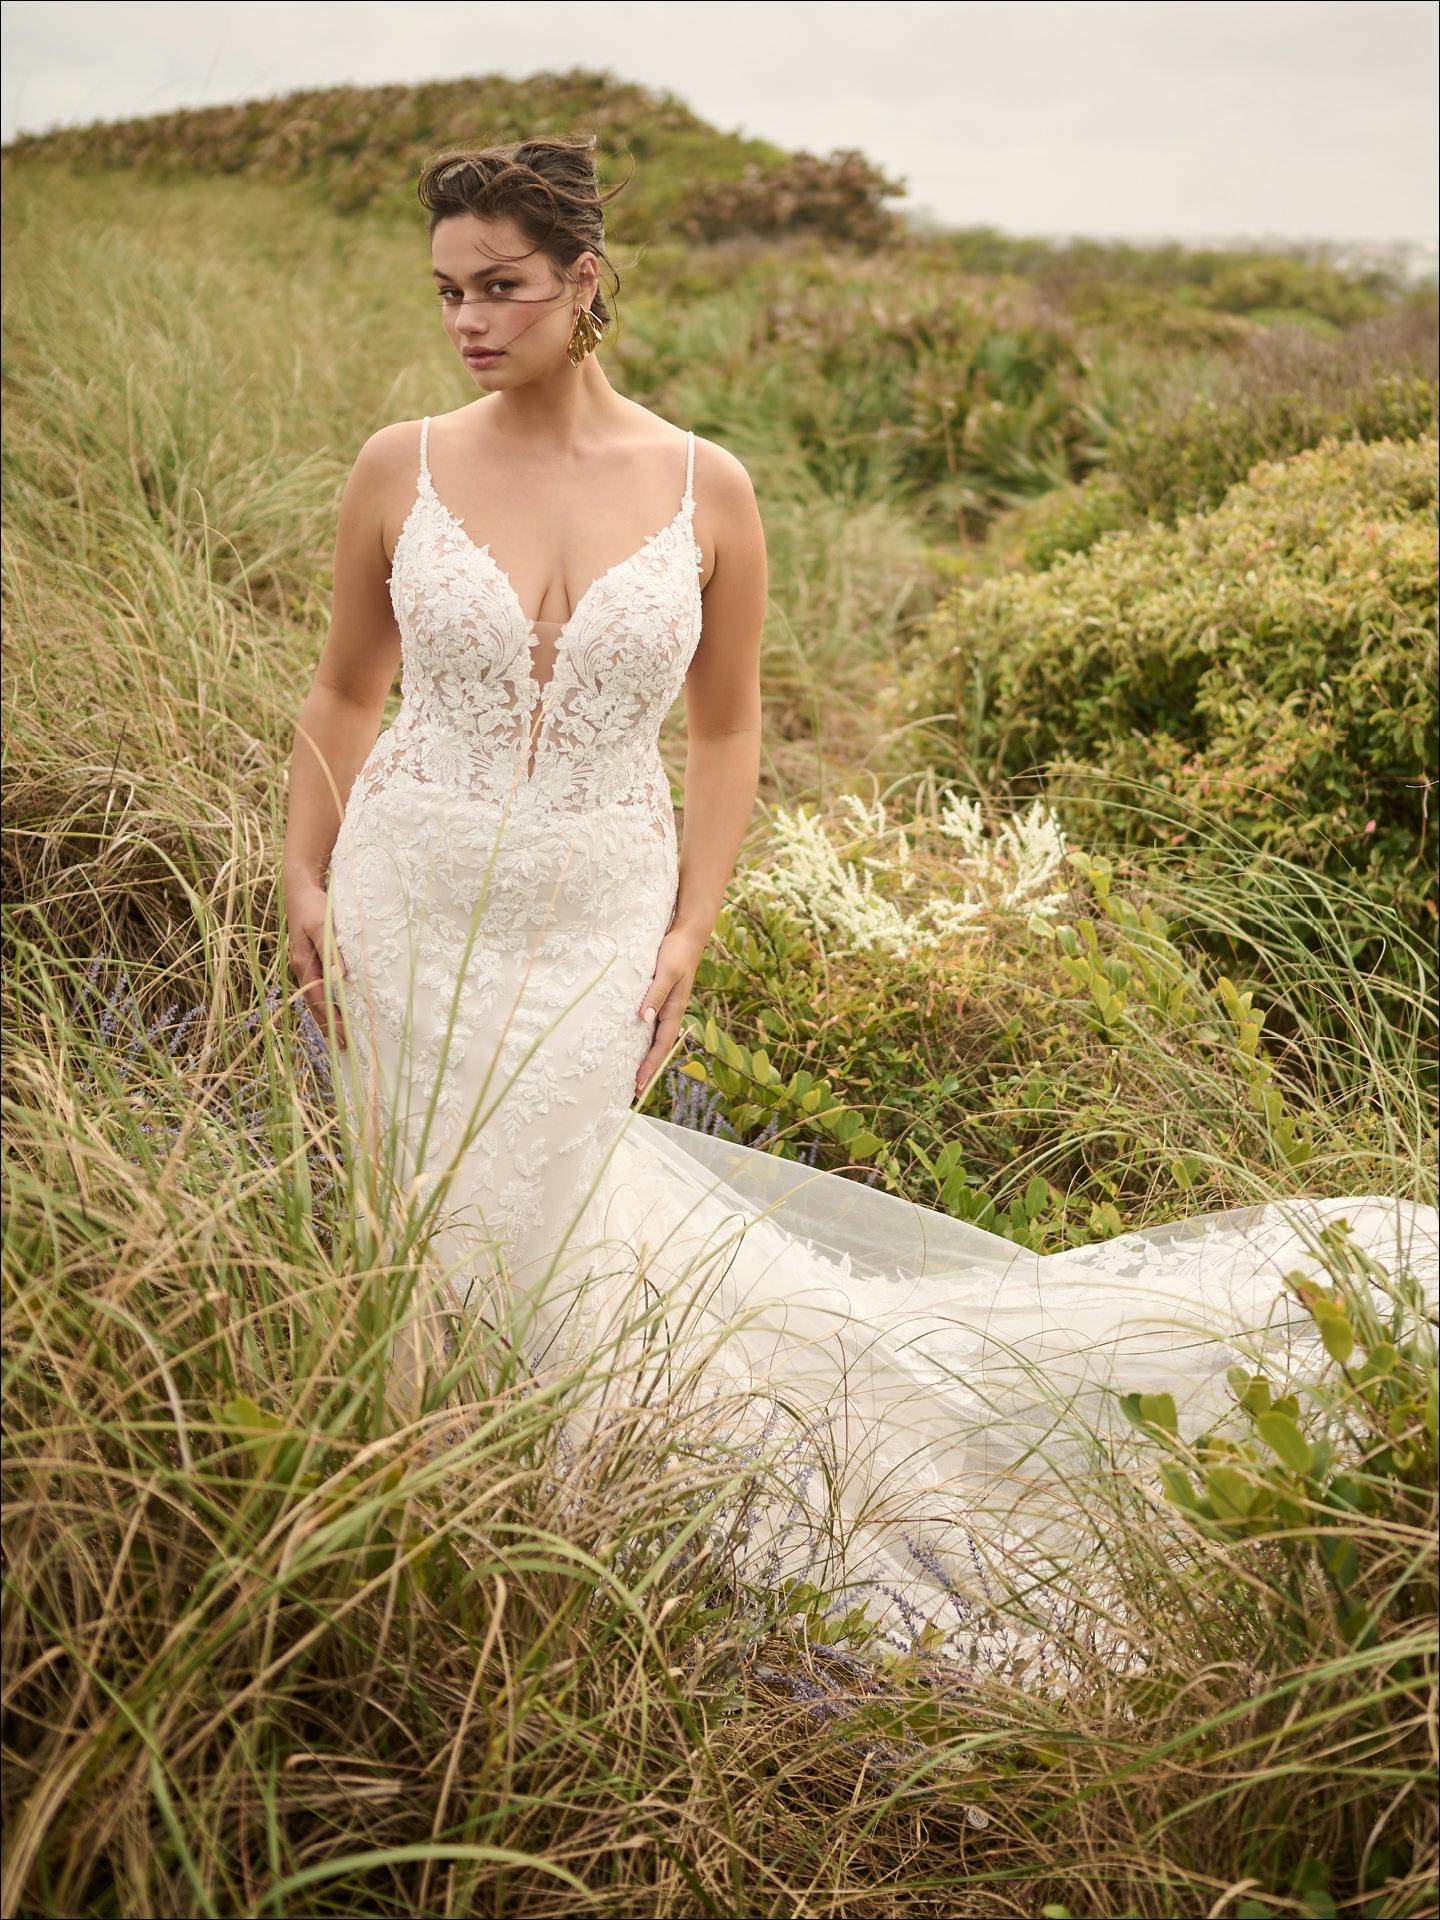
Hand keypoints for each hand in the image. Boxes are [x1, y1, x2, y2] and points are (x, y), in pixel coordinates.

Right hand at [286, 875, 348, 1050]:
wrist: (301, 887)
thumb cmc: (313, 905)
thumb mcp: (322, 924)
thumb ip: (331, 949)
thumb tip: (340, 977)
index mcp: (303, 963)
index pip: (320, 1000)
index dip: (332, 1021)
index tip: (345, 1040)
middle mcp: (302, 968)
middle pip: (316, 1004)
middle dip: (329, 1026)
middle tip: (344, 1048)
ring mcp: (306, 964)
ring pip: (317, 997)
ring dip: (328, 1016)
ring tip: (340, 1036)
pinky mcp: (313, 958)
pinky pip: (320, 986)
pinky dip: (328, 1001)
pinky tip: (338, 1008)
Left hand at [634, 926, 705, 1101]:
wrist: (688, 934)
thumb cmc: (676, 952)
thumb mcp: (666, 972)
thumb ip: (655, 995)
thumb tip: (644, 1019)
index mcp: (674, 1009)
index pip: (660, 1045)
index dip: (649, 1065)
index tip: (638, 1083)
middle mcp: (672, 1011)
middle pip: (659, 1047)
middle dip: (648, 1068)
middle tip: (634, 1089)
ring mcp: (668, 1005)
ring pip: (656, 1038)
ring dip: (646, 1056)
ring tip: (634, 1073)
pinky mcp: (662, 997)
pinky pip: (653, 1025)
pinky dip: (644, 1039)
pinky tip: (635, 1041)